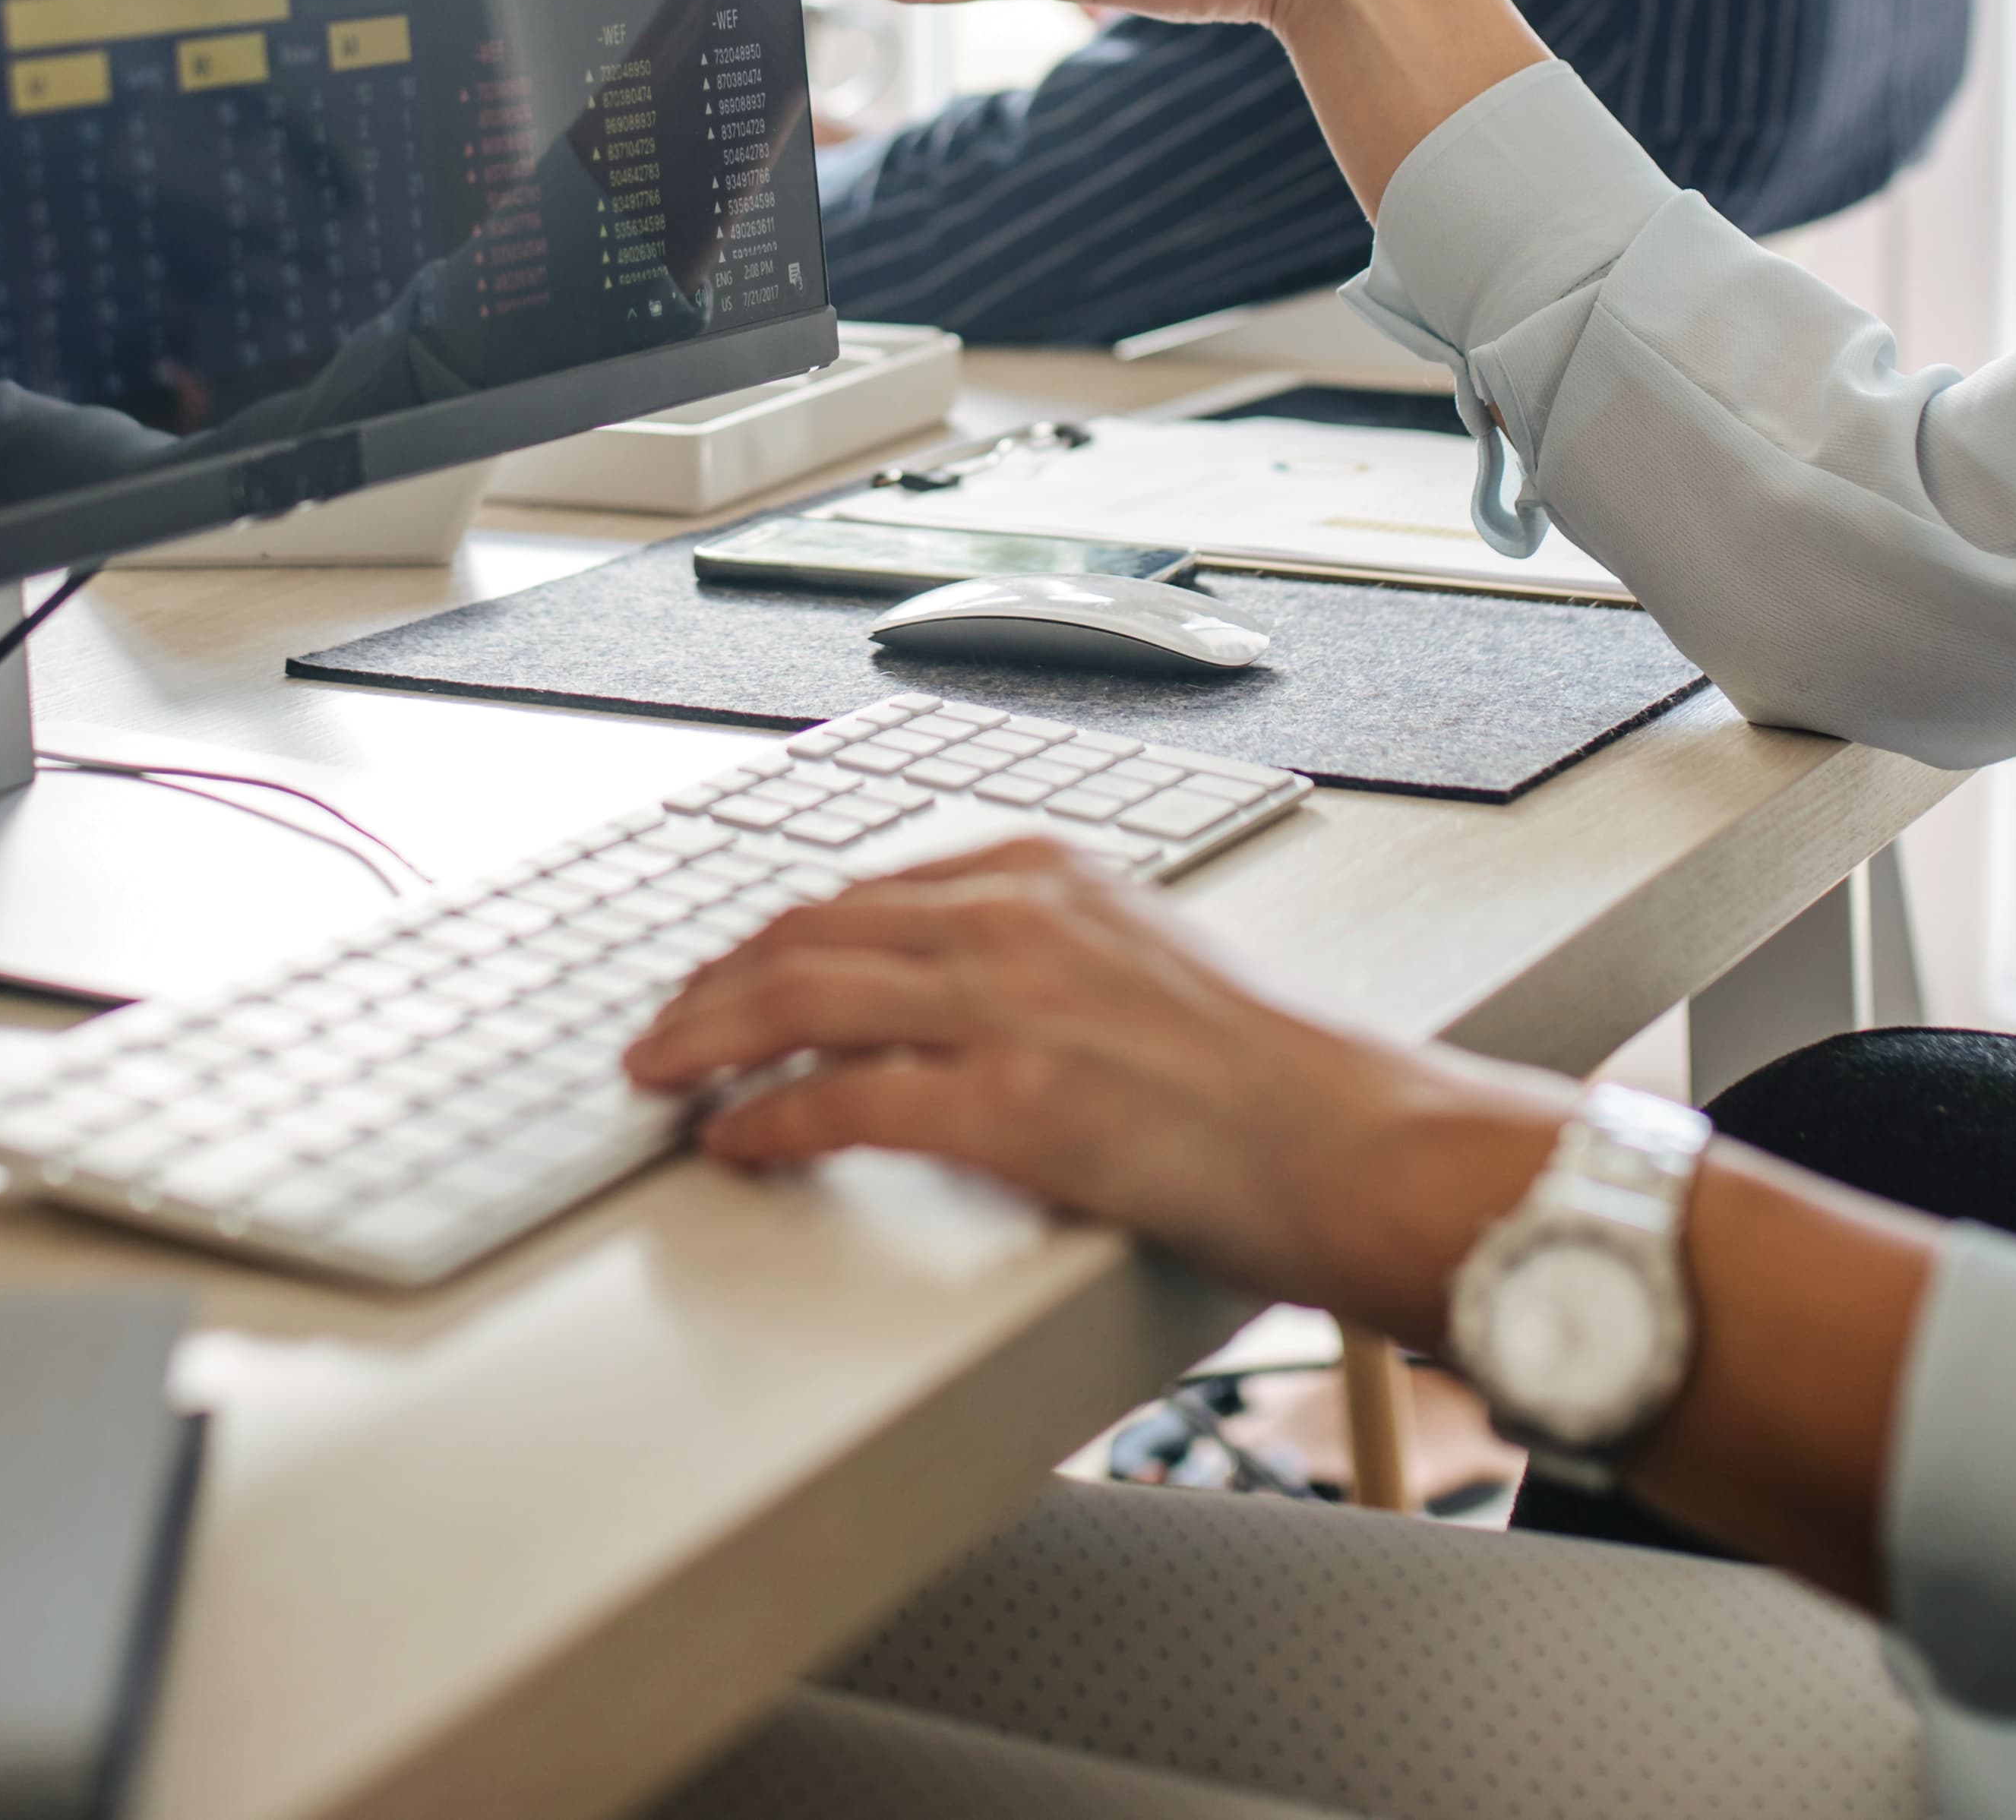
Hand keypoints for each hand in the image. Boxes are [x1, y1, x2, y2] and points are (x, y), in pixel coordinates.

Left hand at [621, 839, 1565, 1335]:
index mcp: (1047, 871)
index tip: (718, 977)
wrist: (1359, 1145)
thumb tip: (922, 999)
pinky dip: (769, 1124)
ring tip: (663, 1078)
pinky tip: (737, 1144)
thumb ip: (1033, 953)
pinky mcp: (1017, 1106)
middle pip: (808, 932)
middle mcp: (1021, 917)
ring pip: (803, 996)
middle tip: (656, 1034)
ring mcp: (1015, 1007)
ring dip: (708, 1040)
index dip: (767, 940)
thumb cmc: (1266, 1080)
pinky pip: (844, 1103)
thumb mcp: (1137, 959)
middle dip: (710, 984)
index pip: (860, 891)